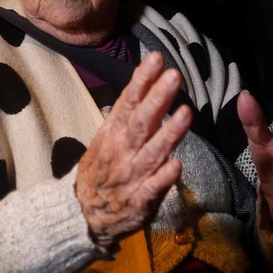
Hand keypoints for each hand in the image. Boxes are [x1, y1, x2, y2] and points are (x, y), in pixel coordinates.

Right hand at [74, 52, 190, 249]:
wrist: (85, 213)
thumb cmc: (103, 168)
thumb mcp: (108, 137)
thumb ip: (128, 112)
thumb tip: (147, 79)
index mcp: (114, 133)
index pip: (128, 101)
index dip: (142, 80)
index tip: (157, 59)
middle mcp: (122, 151)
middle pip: (142, 122)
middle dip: (158, 98)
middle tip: (174, 76)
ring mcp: (131, 176)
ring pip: (152, 153)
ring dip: (168, 134)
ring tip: (186, 114)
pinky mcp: (140, 201)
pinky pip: (153, 189)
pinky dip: (164, 178)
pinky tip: (177, 166)